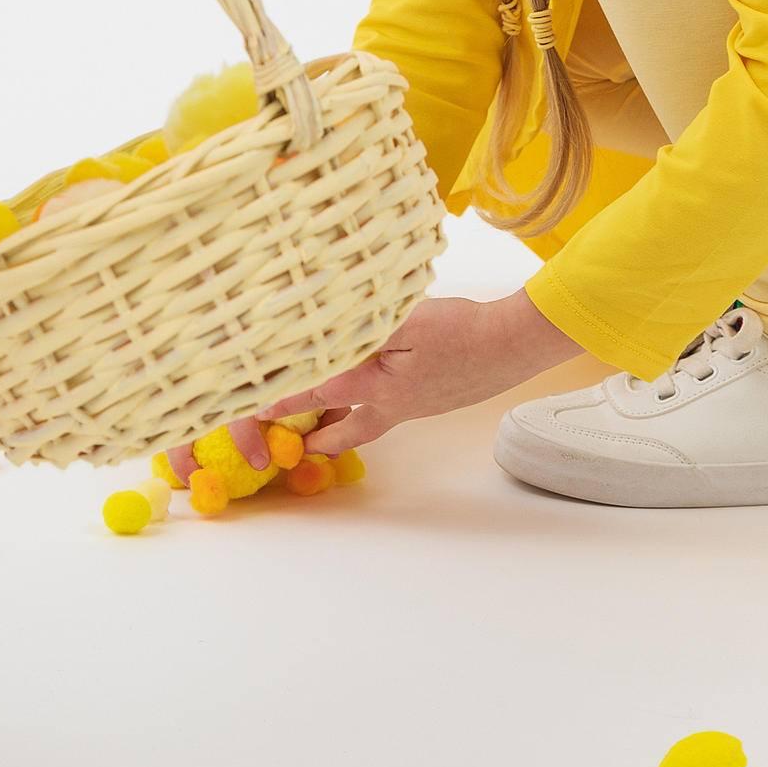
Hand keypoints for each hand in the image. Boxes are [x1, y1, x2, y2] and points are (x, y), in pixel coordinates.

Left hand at [251, 291, 582, 456]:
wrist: (511, 344)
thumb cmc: (460, 329)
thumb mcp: (406, 321)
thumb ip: (362, 330)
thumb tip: (325, 337)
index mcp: (377, 387)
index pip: (319, 392)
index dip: (285, 400)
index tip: (256, 410)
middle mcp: (393, 404)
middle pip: (346, 428)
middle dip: (319, 437)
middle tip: (298, 445)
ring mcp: (418, 404)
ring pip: (371, 420)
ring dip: (346, 423)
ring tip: (329, 423)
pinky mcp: (436, 397)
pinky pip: (394, 406)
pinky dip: (375, 405)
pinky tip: (381, 388)